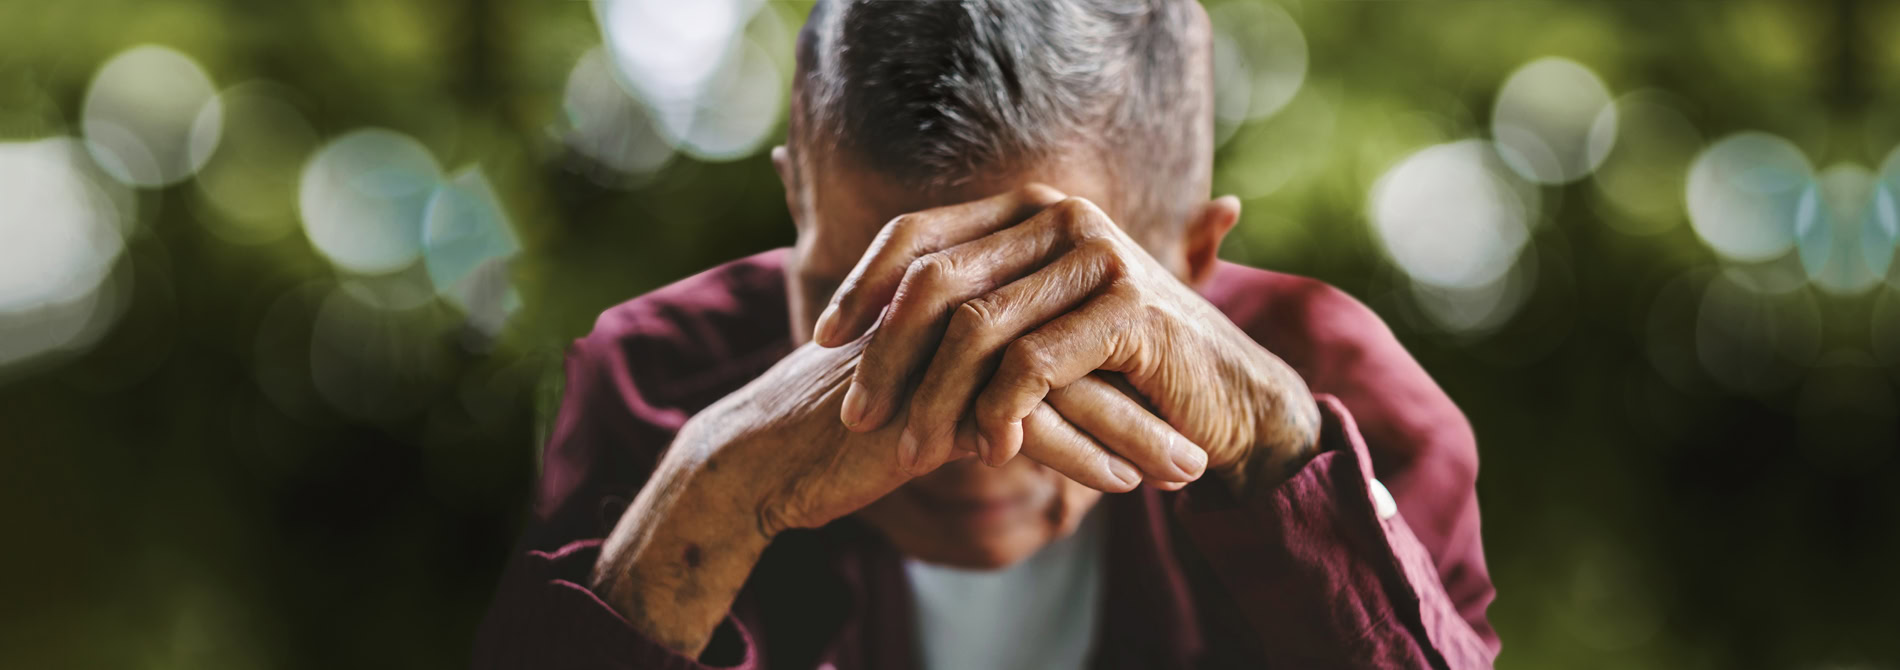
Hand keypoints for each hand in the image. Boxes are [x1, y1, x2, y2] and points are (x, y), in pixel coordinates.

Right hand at [591, 338, 1171, 655]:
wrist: (764, 459)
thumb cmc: (843, 428)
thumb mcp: (922, 392)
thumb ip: (980, 377)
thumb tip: (1047, 397)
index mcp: (958, 299)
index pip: (1063, 318)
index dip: (1124, 361)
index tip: (1177, 400)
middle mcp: (955, 314)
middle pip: (1077, 345)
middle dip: (1149, 395)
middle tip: (1209, 434)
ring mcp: (942, 356)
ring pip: (1064, 387)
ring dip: (1132, 431)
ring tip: (1188, 470)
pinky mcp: (929, 406)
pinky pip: (1025, 429)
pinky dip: (1082, 457)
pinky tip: (1123, 485)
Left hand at [812, 185, 1321, 492]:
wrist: (1226, 402)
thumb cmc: (1117, 374)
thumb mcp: (1032, 333)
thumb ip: (967, 314)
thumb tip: (857, 330)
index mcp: (1029, 209)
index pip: (917, 231)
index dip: (861, 284)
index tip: (818, 341)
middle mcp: (1061, 216)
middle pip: (935, 279)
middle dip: (884, 352)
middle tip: (855, 415)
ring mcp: (1099, 256)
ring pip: (978, 328)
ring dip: (936, 398)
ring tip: (910, 449)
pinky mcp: (1131, 309)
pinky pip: (1035, 364)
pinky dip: (1002, 411)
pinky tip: (988, 451)